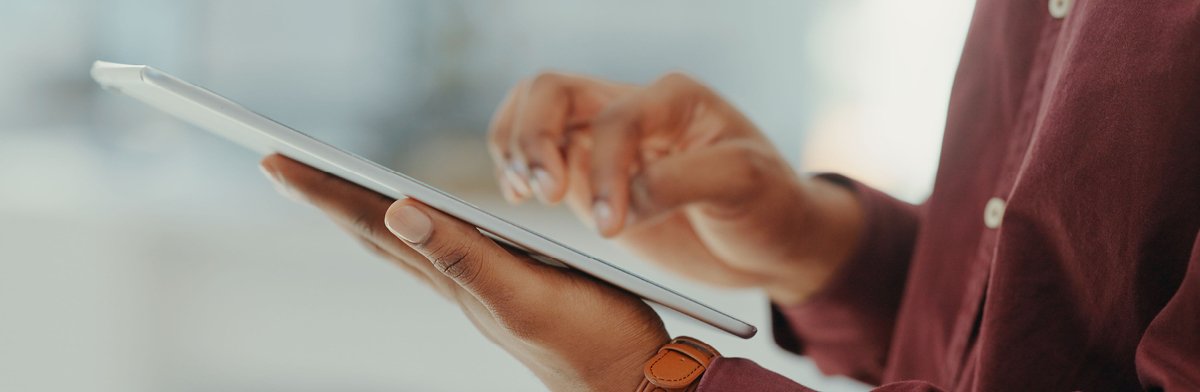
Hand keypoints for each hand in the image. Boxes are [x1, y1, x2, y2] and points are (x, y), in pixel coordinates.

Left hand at [260, 155, 668, 391]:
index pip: (375, 226)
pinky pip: (442, 253)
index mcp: (456, 277)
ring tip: (331, 189)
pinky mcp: (508, 291)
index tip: (277, 163)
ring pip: (406, 244)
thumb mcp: (527, 294)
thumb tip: (398, 212)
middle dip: (329, 197)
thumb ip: (466, 256)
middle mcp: (458, 284)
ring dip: (363, 212)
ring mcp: (480, 290)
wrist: (632, 383)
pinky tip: (417, 225)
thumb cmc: (593, 341)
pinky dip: (414, 230)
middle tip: (281, 166)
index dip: (326, 193)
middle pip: (378, 233)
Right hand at [489, 72, 863, 303]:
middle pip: (553, 91)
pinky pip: (532, 154)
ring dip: (514, 147)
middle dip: (534, 139)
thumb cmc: (768, 203)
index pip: (616, 118)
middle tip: (543, 194)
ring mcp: (603, 140)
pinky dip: (513, 167)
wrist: (771, 239)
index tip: (613, 225)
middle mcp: (632, 107)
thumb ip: (684, 181)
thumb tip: (626, 198)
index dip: (607, 169)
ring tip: (522, 194)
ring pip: (532, 111)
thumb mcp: (745, 184)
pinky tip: (519, 197)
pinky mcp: (587, 175)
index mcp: (674, 99)